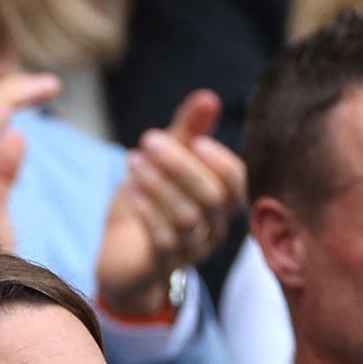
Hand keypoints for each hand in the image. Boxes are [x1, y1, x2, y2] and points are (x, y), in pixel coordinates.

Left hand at [95, 90, 245, 318]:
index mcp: (222, 201)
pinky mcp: (163, 265)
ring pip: (187, 219)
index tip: (197, 140)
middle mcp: (214, 228)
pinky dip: (148, 213)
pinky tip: (131, 191)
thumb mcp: (168, 159)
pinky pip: (163, 241)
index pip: (239, 183)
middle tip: (149, 139)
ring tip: (133, 160)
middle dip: (180, 166)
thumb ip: (189, 129)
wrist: (123, 254)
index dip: (222, 163)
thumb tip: (208, 97)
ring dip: (159, 185)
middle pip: (211, 199)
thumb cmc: (153, 199)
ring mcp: (191, 250)